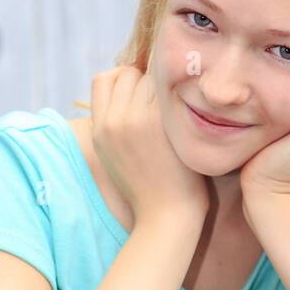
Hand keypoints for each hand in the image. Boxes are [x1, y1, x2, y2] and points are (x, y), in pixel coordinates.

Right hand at [90, 66, 209, 225]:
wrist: (167, 216)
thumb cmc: (148, 188)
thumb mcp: (114, 156)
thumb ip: (114, 124)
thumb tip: (125, 92)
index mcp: (99, 129)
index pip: (104, 78)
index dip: (124, 80)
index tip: (141, 95)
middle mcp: (113, 121)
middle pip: (128, 73)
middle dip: (146, 82)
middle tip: (164, 105)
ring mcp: (136, 120)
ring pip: (150, 77)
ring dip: (165, 88)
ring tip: (177, 111)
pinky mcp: (160, 122)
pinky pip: (169, 89)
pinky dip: (181, 97)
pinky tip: (190, 114)